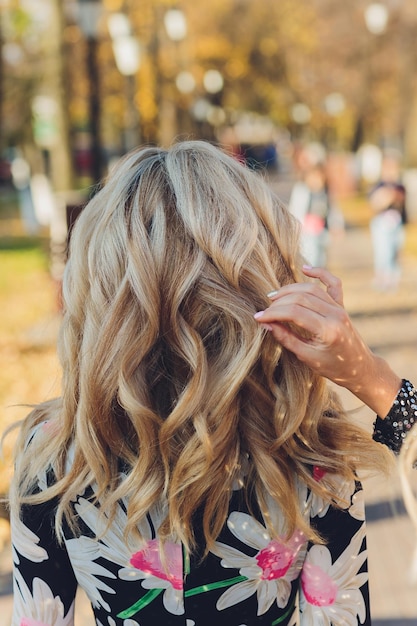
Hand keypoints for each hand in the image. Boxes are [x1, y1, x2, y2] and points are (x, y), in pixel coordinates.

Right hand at [254, 266, 401, 416]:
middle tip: (264, 311)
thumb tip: (266, 324)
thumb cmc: (333, 367)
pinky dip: (319, 273)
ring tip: (273, 298)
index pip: (294, 313)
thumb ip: (286, 338)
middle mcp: (335, 315)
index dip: (273, 314)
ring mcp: (340, 308)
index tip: (258, 318)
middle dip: (278, 303)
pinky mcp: (341, 305)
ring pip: (311, 289)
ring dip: (289, 290)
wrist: (360, 369)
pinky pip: (332, 283)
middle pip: (300, 298)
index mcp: (327, 330)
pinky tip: (304, 268)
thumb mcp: (307, 357)